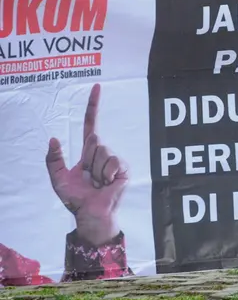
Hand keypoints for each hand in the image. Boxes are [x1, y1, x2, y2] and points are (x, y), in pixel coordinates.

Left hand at [45, 83, 127, 245]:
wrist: (91, 213)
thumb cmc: (75, 198)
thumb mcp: (57, 178)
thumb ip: (52, 160)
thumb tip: (53, 139)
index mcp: (88, 152)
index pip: (90, 124)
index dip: (93, 106)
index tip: (96, 87)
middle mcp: (102, 152)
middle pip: (94, 140)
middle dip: (87, 159)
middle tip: (88, 177)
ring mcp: (114, 159)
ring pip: (102, 151)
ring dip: (95, 170)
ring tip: (97, 183)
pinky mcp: (123, 168)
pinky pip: (111, 162)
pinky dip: (105, 175)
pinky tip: (106, 184)